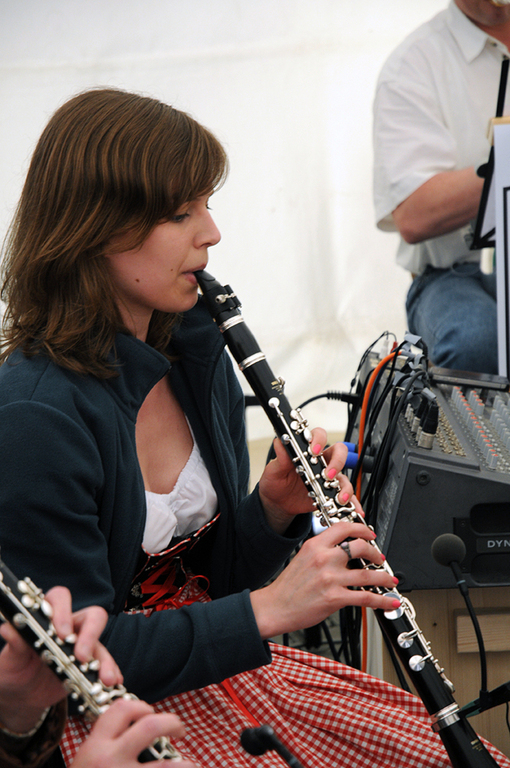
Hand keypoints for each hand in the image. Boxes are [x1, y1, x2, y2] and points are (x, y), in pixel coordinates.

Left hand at [0, 586, 121, 734]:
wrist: (21, 697)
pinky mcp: (88, 664)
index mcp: (47, 618)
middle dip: (91, 633)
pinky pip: (105, 664)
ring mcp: (81, 645)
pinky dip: (111, 672)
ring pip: (100, 642)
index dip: (64, 611)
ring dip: (105, 660)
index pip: (60, 599)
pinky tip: (113, 682)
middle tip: (82, 656)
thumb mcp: (9, 661)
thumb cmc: (13, 671)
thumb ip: (14, 645)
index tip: (62, 634)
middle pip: (91, 615)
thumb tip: (8, 629)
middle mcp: (69, 627)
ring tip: (106, 679)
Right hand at [72, 699, 197, 767]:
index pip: (122, 709)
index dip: (141, 705)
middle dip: (171, 722)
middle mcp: (110, 758)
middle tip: (178, 729)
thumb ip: (106, 742)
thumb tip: (135, 726)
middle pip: (150, 726)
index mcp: (96, 745)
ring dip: (184, 765)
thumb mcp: (86, 759)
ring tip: (190, 765)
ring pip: (165, 766)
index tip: (151, 712)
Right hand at [250, 520, 399, 638]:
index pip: (343, 528)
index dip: (361, 529)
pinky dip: (381, 600)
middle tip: (380, 558)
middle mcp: (324, 558)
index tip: (369, 534)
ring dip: (383, 577)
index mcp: (315, 545)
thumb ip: (323, 551)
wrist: (276, 606)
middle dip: (375, 553)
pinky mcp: (335, 598)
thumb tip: (344, 550)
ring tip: (389, 580)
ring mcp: (330, 578)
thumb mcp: (303, 558)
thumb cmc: (288, 586)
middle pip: (360, 547)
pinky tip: (389, 601)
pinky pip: (365, 597)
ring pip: (367, 574)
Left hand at [258, 429, 353, 533]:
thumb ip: (280, 457)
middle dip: (337, 461)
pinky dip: (352, 503)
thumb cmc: (276, 482)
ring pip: (344, 475)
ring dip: (345, 486)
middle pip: (339, 452)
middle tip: (327, 474)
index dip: (319, 440)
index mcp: (307, 452)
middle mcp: (321, 462)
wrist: (277, 502)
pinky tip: (354, 509)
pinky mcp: (331, 493)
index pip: (319, 436)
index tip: (314, 450)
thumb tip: (280, 441)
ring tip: (338, 498)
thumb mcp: (274, 470)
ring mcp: (328, 478)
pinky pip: (345, 496)